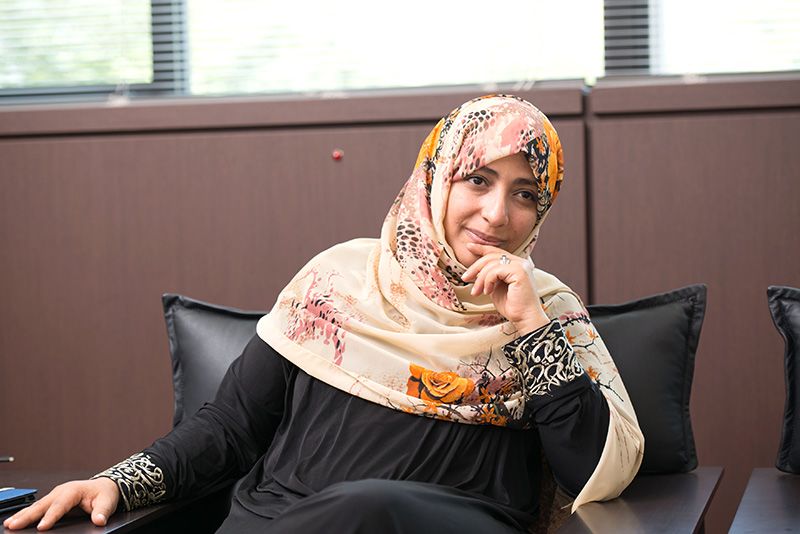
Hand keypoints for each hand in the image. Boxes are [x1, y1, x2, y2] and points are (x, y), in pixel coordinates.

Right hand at [3, 478, 118, 530]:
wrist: (104, 487)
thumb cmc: (104, 493)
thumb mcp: (107, 501)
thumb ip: (102, 511)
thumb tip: (99, 520)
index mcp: (74, 490)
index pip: (61, 505)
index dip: (51, 516)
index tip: (42, 527)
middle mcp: (61, 491)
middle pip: (43, 505)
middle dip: (28, 516)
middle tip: (14, 525)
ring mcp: (55, 495)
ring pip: (36, 506)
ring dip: (22, 515)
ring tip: (9, 524)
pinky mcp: (52, 501)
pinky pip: (37, 508)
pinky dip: (25, 514)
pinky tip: (15, 521)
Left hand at [461, 242, 549, 333]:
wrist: (524, 318)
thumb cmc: (511, 306)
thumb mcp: (496, 287)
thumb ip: (490, 276)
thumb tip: (476, 270)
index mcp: (516, 264)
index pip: (496, 252)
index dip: (481, 248)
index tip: (468, 247)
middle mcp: (520, 262)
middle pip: (491, 256)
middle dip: (475, 267)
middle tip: (465, 278)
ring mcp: (521, 265)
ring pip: (491, 264)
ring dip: (480, 279)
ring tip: (477, 292)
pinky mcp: (520, 271)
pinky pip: (495, 270)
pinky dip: (487, 281)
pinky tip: (488, 292)